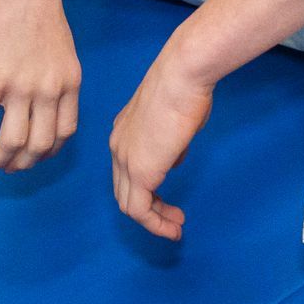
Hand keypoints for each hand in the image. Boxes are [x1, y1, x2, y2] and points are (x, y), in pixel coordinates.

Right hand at [0, 0, 80, 173]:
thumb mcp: (61, 48)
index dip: (48, 151)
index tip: (34, 156)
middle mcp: (49, 91)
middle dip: (21, 165)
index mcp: (69, 84)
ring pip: (11, 143)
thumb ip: (56, 77)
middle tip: (6, 168)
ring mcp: (20, 88)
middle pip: (39, 146)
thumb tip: (45, 98)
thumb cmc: (38, 8)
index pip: (64, 133)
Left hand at [109, 52, 214, 240]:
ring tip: (176, 227)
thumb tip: (173, 158)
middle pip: (125, 190)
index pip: (127, 170)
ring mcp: (125, 159)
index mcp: (124, 131)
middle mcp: (118, 146)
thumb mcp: (176, 121)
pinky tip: (173, 228)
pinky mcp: (139, 171)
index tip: (169, 198)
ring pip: (130, 204)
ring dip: (154, 221)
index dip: (147, 188)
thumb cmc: (185, 89)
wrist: (182, 75)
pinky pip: (140, 209)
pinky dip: (155, 224)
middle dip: (150, 209)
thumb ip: (171, 143)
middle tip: (174, 217)